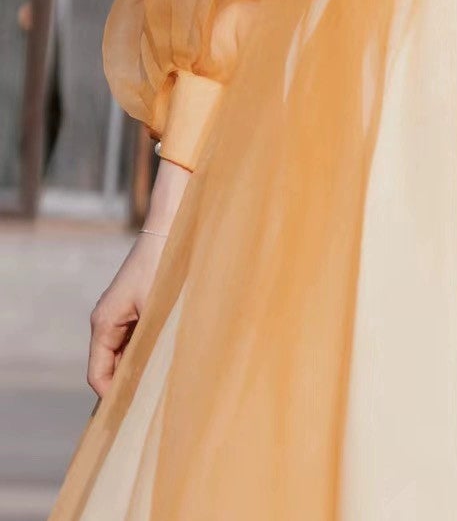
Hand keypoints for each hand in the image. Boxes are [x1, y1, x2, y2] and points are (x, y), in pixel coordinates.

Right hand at [86, 156, 189, 398]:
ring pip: (122, 354)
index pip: (98, 374)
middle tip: (149, 408)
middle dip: (126, 386)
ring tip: (159, 388)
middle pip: (109, 367)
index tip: (132, 415)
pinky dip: (144, 352)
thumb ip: (151, 346)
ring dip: (138, 369)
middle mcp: (106, 320)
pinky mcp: (134, 307)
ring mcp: (119, 313)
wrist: (171, 227)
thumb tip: (153, 381)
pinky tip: (164, 360)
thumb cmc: (165, 267)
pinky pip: (134, 340)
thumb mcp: (159, 311)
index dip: (112, 398)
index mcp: (104, 323)